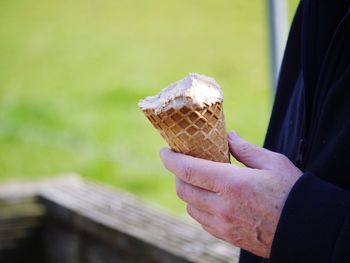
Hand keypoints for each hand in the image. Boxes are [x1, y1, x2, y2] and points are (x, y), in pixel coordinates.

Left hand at [160, 131, 302, 257]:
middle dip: (177, 174)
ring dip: (188, 191)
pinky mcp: (227, 236)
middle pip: (183, 189)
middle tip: (183, 164)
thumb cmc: (292, 192)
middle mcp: (222, 206)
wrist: (305, 229)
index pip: (188, 170)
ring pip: (190, 206)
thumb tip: (228, 137)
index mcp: (232, 183)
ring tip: (198, 181)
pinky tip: (209, 199)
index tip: (164, 151)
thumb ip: (245, 149)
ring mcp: (223, 224)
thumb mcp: (272, 162)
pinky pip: (201, 221)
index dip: (170, 160)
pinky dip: (198, 207)